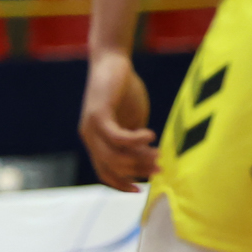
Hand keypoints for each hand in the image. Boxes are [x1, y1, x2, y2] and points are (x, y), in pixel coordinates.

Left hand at [79, 48, 157, 190]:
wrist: (113, 62)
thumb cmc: (124, 91)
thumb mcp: (132, 122)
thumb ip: (136, 143)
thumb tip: (149, 161)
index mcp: (96, 142)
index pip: (105, 173)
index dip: (121, 184)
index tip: (142, 190)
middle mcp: (90, 137)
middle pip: (113, 168)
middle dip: (139, 172)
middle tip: (161, 167)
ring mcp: (92, 127)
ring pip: (114, 157)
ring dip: (139, 159)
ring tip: (159, 153)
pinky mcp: (98, 114)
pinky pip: (117, 137)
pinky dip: (135, 140)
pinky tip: (151, 134)